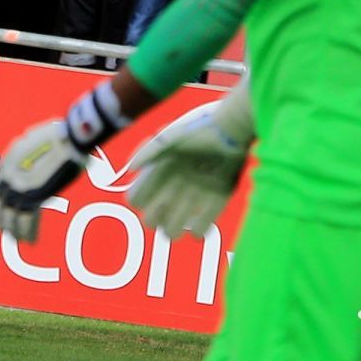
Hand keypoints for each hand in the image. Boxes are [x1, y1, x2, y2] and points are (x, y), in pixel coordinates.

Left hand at [0, 120, 86, 241]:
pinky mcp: (35, 195)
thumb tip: (27, 166)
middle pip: (2, 204)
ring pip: (13, 215)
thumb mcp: (33, 141)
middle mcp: (9, 174)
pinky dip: (29, 232)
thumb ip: (24, 157)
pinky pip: (28, 219)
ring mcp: (21, 186)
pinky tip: (31, 240)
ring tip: (20, 240)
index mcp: (8, 160)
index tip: (2, 213)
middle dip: (4, 220)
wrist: (70, 138)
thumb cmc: (58, 136)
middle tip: (7, 232)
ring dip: (16, 231)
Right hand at [128, 79, 252, 238]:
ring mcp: (194, 195)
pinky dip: (198, 230)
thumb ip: (147, 151)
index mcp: (160, 172)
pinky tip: (199, 221)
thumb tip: (129, 170)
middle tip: (164, 209)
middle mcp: (174, 187)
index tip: (144, 197)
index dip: (137, 200)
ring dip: (173, 229)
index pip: (137, 197)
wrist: (231, 130)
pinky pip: (200, 229)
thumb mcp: (167, 137)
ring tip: (179, 221)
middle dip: (153, 219)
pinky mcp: (215, 201)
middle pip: (151, 219)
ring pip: (173, 229)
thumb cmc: (197, 131)